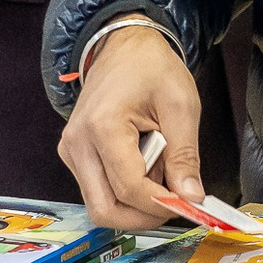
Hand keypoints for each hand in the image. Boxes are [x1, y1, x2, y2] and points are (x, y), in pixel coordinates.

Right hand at [57, 26, 205, 230]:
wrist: (123, 47)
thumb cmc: (152, 68)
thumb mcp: (181, 106)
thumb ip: (185, 156)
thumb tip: (191, 197)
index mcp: (102, 126)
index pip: (129, 188)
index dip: (160, 204)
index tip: (188, 204)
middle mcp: (78, 143)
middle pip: (105, 209)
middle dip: (143, 216)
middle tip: (175, 202)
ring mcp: (71, 151)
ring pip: (100, 205)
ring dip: (134, 204)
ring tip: (160, 176)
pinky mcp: (74, 156)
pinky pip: (98, 191)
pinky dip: (124, 192)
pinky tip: (145, 169)